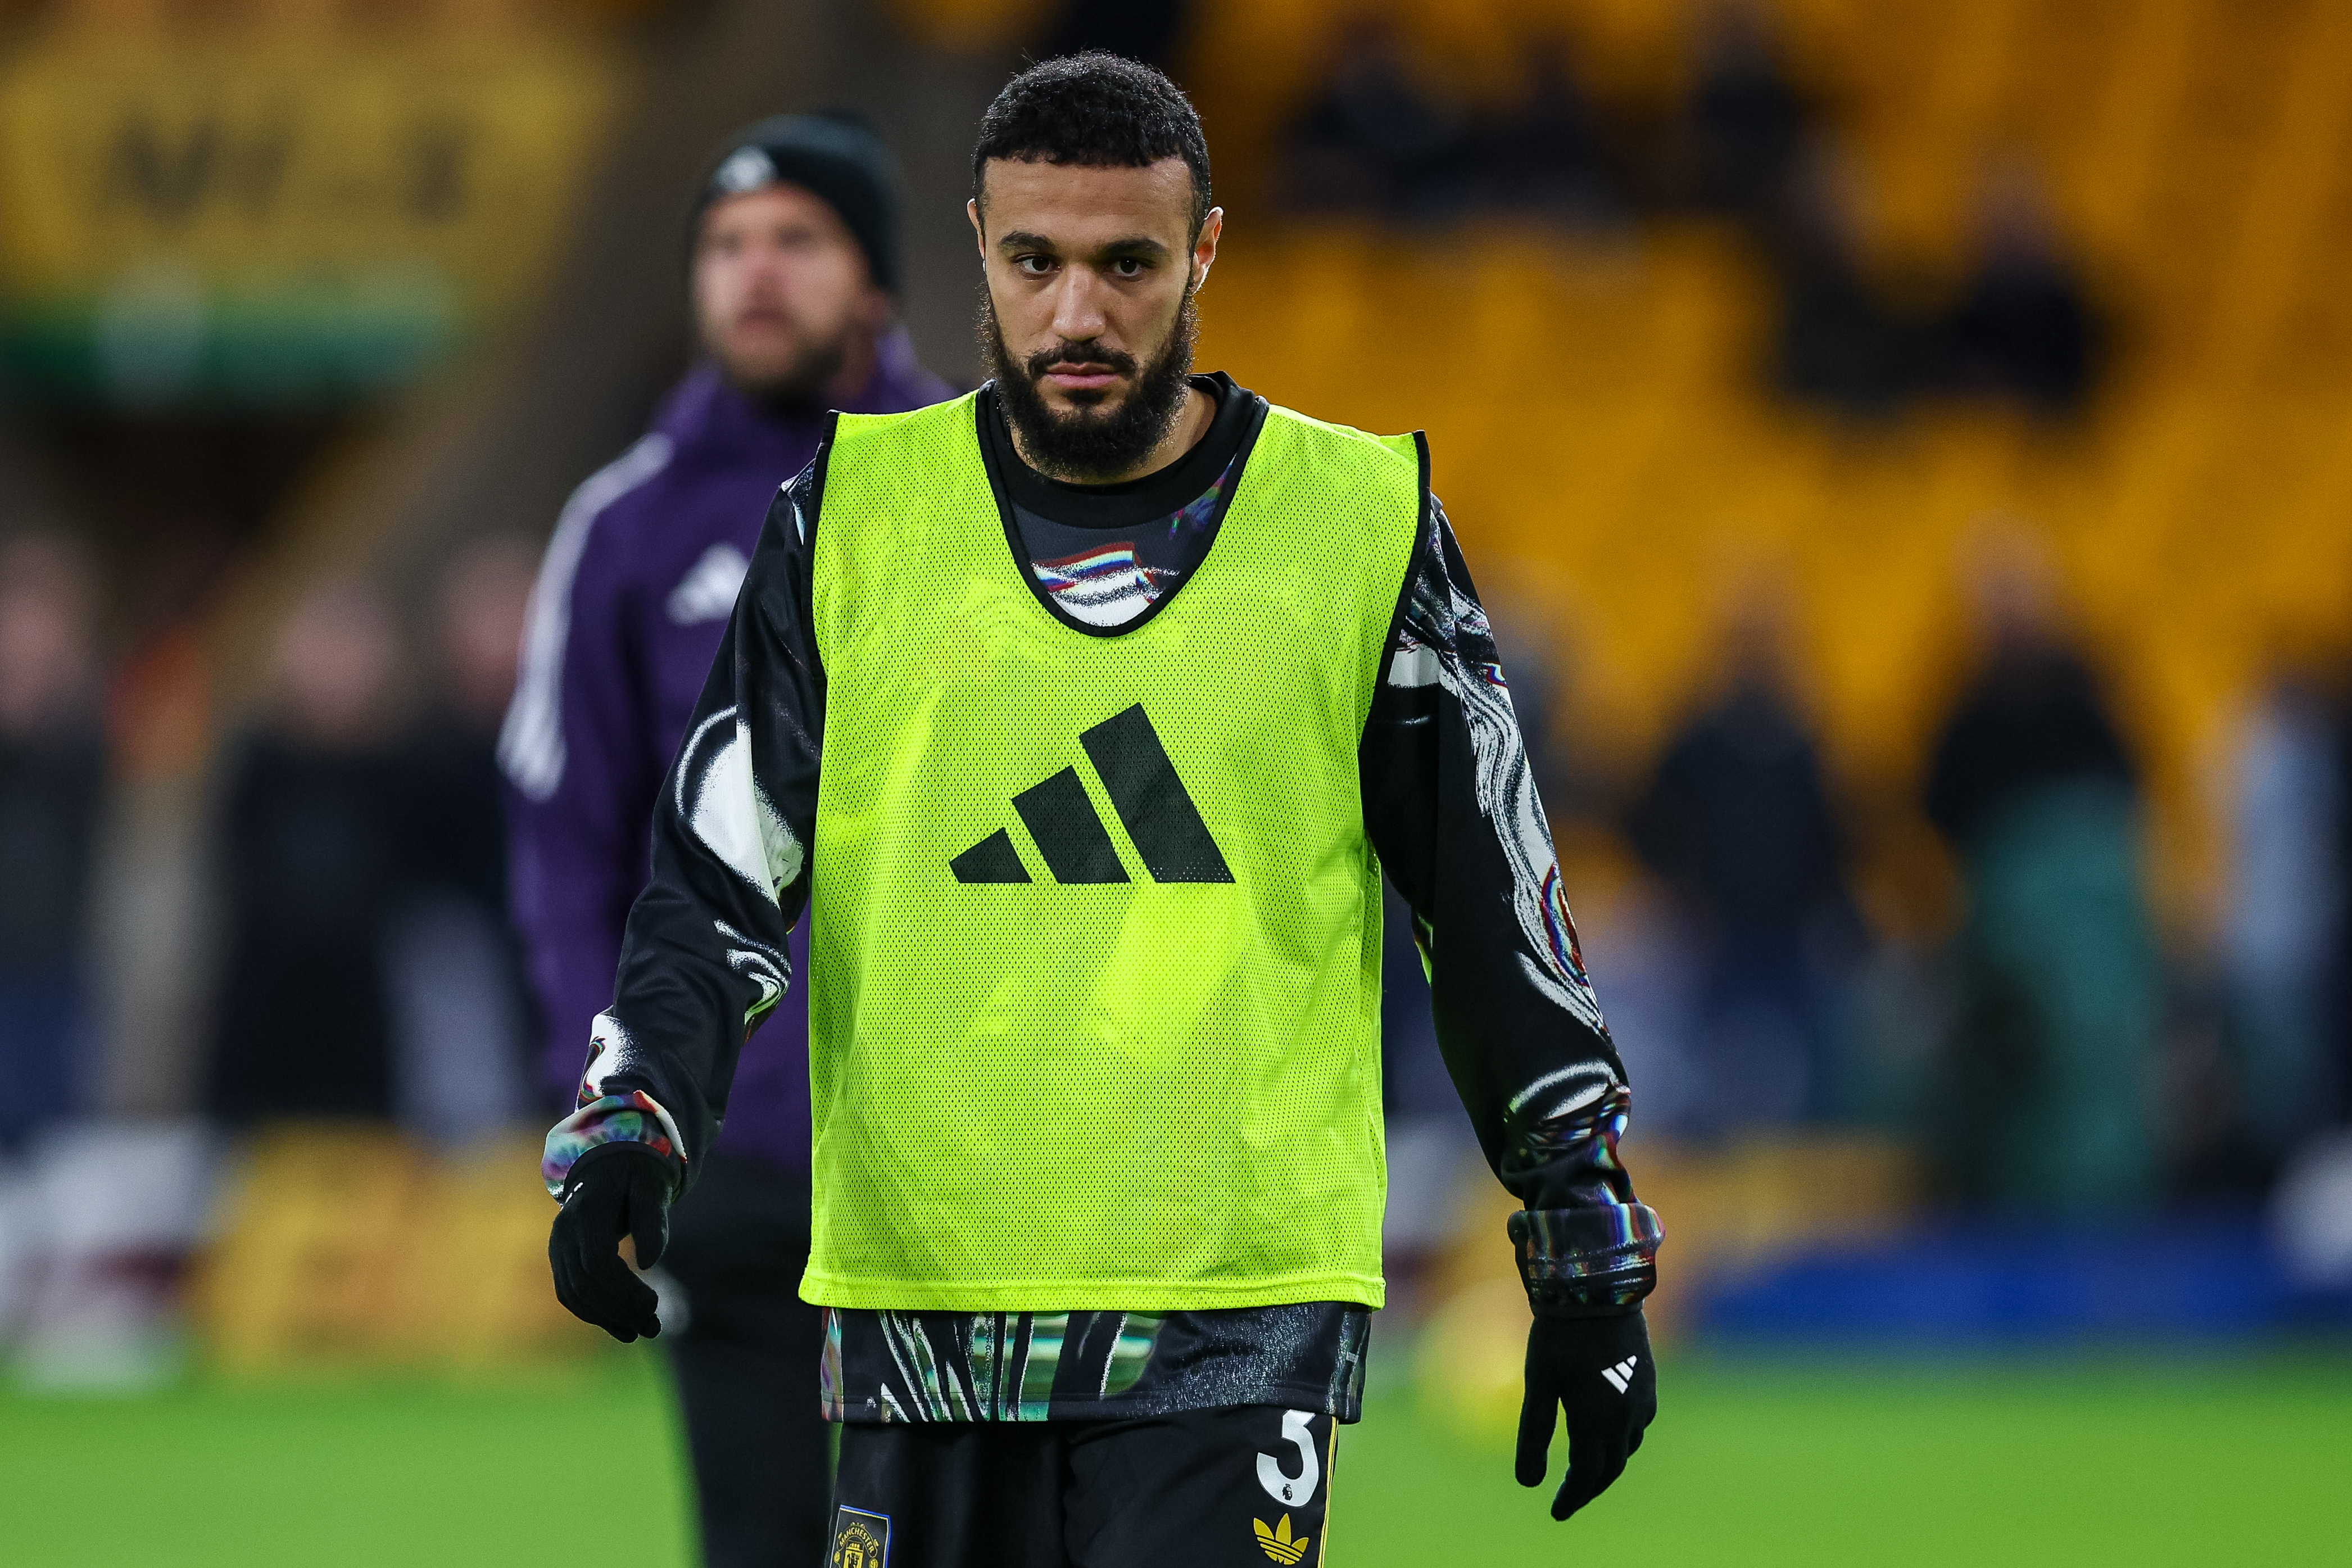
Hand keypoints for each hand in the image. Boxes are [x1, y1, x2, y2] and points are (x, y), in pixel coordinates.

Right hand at [548, 1142, 672, 1341]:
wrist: (608, 1164)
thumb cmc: (635, 1175)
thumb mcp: (651, 1187)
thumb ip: (652, 1221)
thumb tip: (648, 1263)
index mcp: (586, 1211)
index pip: (596, 1261)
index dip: (623, 1288)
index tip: (655, 1303)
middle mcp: (564, 1232)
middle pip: (585, 1282)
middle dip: (619, 1309)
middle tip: (655, 1326)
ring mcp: (558, 1247)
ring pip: (574, 1293)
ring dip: (608, 1318)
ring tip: (643, 1332)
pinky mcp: (561, 1260)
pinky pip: (571, 1294)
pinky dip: (595, 1314)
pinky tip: (623, 1329)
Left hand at [1515, 1309, 1654, 1520]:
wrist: (1599, 1288)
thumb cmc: (1560, 1334)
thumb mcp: (1539, 1383)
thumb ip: (1533, 1434)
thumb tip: (1527, 1483)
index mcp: (1598, 1423)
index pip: (1586, 1476)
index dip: (1572, 1497)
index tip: (1556, 1512)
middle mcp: (1626, 1417)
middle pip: (1611, 1468)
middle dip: (1589, 1487)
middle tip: (1569, 1499)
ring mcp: (1642, 1399)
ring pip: (1628, 1447)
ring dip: (1608, 1465)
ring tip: (1587, 1471)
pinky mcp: (1648, 1380)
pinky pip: (1639, 1424)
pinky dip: (1623, 1439)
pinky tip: (1611, 1431)